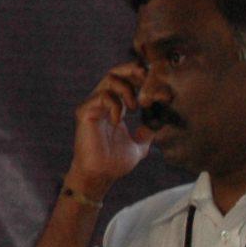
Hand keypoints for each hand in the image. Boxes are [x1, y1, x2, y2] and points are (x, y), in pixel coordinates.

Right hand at [69, 62, 151, 196]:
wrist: (100, 176)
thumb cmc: (115, 163)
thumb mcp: (139, 145)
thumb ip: (148, 131)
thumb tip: (160, 121)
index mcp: (114, 108)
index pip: (127, 82)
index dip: (143, 80)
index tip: (160, 90)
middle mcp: (102, 103)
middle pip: (116, 72)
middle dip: (134, 70)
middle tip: (148, 77)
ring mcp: (93, 105)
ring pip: (110, 79)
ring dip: (127, 89)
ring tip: (135, 107)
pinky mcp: (85, 112)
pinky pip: (102, 97)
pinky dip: (115, 105)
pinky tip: (118, 121)